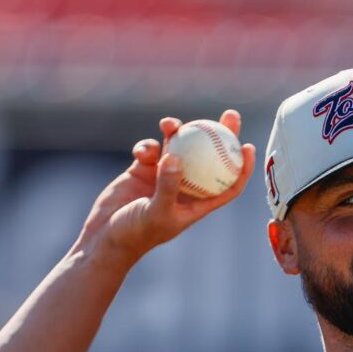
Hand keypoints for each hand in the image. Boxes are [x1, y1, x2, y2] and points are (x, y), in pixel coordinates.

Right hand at [73, 109, 255, 265]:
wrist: (104, 236)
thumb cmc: (136, 233)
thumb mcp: (156, 213)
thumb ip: (167, 186)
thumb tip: (175, 157)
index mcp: (198, 203)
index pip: (229, 184)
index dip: (242, 166)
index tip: (248, 146)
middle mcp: (186, 187)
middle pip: (210, 157)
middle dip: (222, 134)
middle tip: (230, 115)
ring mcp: (164, 176)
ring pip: (179, 147)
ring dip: (178, 132)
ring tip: (171, 124)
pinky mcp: (143, 169)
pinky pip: (150, 150)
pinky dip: (146, 146)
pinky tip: (143, 150)